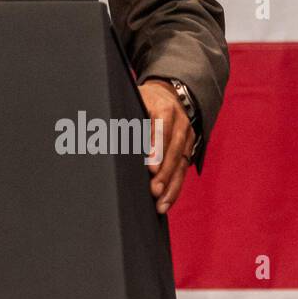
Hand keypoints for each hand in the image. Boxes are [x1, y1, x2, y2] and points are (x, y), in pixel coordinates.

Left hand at [137, 78, 195, 214]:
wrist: (168, 94)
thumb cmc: (143, 100)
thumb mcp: (134, 100)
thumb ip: (127, 118)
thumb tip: (108, 135)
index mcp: (164, 108)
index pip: (161, 129)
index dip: (157, 148)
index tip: (150, 167)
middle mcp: (180, 122)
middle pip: (173, 150)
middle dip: (164, 173)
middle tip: (153, 190)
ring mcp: (187, 136)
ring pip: (181, 164)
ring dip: (171, 186)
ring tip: (160, 204)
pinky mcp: (189, 149)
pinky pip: (183, 170)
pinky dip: (175, 187)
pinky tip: (166, 202)